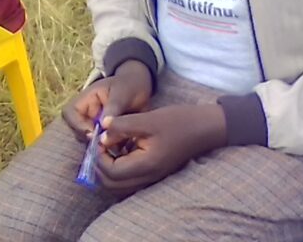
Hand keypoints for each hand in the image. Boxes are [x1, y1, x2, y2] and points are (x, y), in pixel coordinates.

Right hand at [61, 59, 152, 141]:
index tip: (94, 134)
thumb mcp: (122, 93)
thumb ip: (113, 107)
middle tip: (106, 145)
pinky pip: (103, 146)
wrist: (141, 88)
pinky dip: (111, 150)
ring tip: (118, 146)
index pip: (69, 113)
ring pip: (90, 141)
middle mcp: (87, 114)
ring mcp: (96, 125)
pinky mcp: (106, 134)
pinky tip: (124, 149)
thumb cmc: (129, 86)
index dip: (77, 125)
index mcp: (86, 99)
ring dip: (101, 147)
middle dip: (90, 140)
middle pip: (77, 131)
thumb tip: (103, 124)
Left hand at [95, 103, 226, 191]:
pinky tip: (120, 146)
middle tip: (97, 145)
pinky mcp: (154, 171)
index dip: (98, 157)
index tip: (97, 139)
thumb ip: (122, 126)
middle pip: (113, 184)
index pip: (111, 173)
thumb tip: (100, 132)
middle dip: (100, 166)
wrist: (205, 127)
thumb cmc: (178, 121)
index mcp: (146, 165)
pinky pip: (130, 177)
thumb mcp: (147, 119)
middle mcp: (148, 176)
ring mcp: (152, 176)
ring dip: (108, 167)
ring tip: (107, 145)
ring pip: (120, 183)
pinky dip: (119, 166)